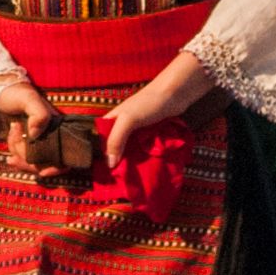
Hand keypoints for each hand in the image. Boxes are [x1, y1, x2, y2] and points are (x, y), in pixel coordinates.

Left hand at [0, 72, 60, 166]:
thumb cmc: (16, 92)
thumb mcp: (29, 99)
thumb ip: (39, 114)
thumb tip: (36, 136)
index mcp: (57, 127)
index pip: (64, 154)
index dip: (56, 167)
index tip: (42, 172)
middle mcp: (50, 135)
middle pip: (44, 161)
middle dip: (28, 160)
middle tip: (13, 156)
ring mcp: (38, 140)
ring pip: (32, 159)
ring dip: (18, 151)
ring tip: (12, 132)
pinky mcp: (25, 142)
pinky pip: (23, 155)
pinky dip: (15, 152)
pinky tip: (9, 145)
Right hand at [102, 52, 209, 169]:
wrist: (175, 94)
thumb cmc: (148, 103)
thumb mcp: (128, 120)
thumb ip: (116, 140)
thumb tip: (110, 164)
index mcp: (111, 120)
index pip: (100, 140)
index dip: (100, 155)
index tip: (102, 172)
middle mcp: (122, 126)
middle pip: (116, 147)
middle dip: (117, 161)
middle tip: (118, 180)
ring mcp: (137, 131)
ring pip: (130, 150)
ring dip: (132, 161)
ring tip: (131, 179)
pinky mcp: (151, 135)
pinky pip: (144, 149)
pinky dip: (144, 157)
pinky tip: (144, 168)